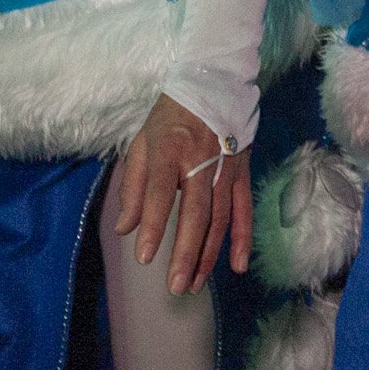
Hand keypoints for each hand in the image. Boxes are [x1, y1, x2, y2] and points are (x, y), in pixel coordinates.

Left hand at [113, 94, 251, 294]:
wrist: (213, 83)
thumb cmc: (168, 118)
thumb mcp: (141, 143)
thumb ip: (133, 187)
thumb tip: (125, 228)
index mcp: (168, 151)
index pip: (160, 194)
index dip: (154, 226)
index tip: (146, 258)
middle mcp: (200, 160)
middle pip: (196, 212)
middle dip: (186, 252)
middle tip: (176, 286)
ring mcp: (225, 167)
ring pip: (220, 217)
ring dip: (209, 253)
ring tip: (195, 283)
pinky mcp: (241, 171)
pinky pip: (244, 208)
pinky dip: (243, 237)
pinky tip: (237, 265)